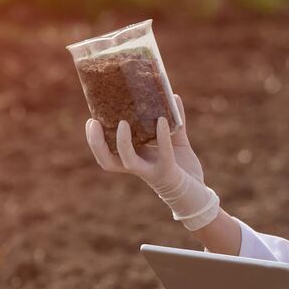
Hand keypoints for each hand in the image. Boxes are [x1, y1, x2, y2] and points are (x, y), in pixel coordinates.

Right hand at [84, 95, 202, 184]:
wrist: (197, 192)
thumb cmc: (182, 166)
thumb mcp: (177, 140)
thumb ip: (174, 120)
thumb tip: (173, 96)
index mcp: (135, 158)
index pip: (108, 153)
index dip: (95, 140)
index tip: (91, 121)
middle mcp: (138, 166)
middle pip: (107, 161)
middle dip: (96, 144)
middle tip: (93, 123)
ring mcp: (151, 171)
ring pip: (128, 162)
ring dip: (122, 143)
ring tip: (122, 123)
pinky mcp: (167, 172)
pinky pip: (163, 153)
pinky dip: (162, 135)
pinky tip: (161, 120)